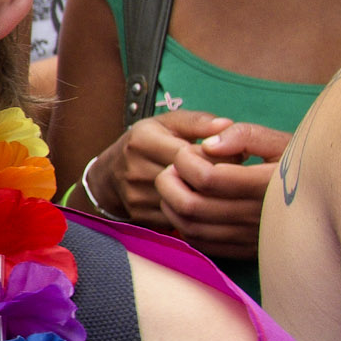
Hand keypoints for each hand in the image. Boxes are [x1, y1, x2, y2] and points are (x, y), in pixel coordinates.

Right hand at [97, 110, 232, 227]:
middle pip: (190, 180)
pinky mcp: (142, 216)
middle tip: (230, 174)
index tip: (233, 155)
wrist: (108, 177)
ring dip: (208, 197)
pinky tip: (200, 202)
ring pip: (187, 202)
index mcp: (143, 141)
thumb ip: (197, 122)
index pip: (191, 153)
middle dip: (217, 179)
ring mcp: (137, 196)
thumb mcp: (165, 124)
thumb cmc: (145, 145)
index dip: (219, 157)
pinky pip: (179, 218)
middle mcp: (136, 169)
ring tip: (217, 187)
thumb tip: (227, 125)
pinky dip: (194, 212)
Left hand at [155, 122, 287, 259]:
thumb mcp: (280, 141)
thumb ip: (244, 135)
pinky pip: (200, 243)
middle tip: (172, 168)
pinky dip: (183, 224)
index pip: (208, 177)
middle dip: (169, 182)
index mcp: (266, 185)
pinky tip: (188, 205)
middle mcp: (257, 216)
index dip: (185, 161)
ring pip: (190, 227)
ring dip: (171, 204)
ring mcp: (249, 238)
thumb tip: (208, 145)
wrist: (326, 199)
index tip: (186, 150)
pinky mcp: (244, 251)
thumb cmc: (298, 164)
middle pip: (192, 205)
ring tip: (176, 184)